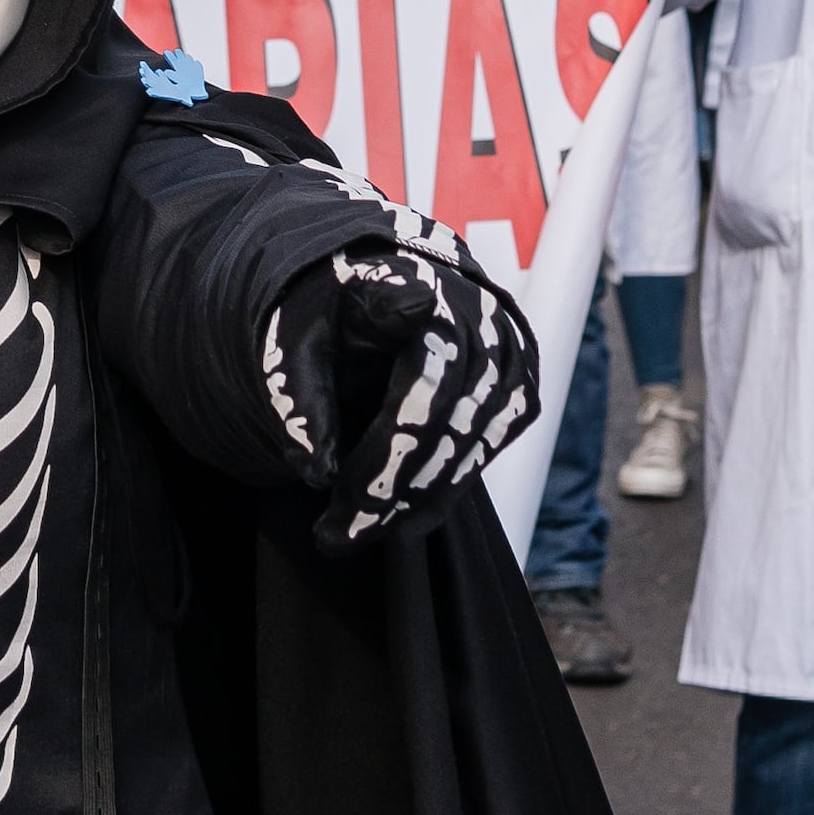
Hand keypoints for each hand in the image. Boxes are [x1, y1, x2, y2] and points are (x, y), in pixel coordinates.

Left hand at [259, 236, 540, 552]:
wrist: (382, 303)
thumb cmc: (333, 326)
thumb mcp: (293, 347)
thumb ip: (300, 401)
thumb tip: (317, 473)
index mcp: (400, 278)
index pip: (405, 299)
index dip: (406, 306)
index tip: (408, 305)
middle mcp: (467, 304)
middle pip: (439, 397)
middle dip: (389, 478)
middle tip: (338, 533)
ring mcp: (504, 345)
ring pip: (472, 431)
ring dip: (417, 496)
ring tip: (361, 536)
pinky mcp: (520, 383)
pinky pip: (491, 443)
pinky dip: (448, 486)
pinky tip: (406, 519)